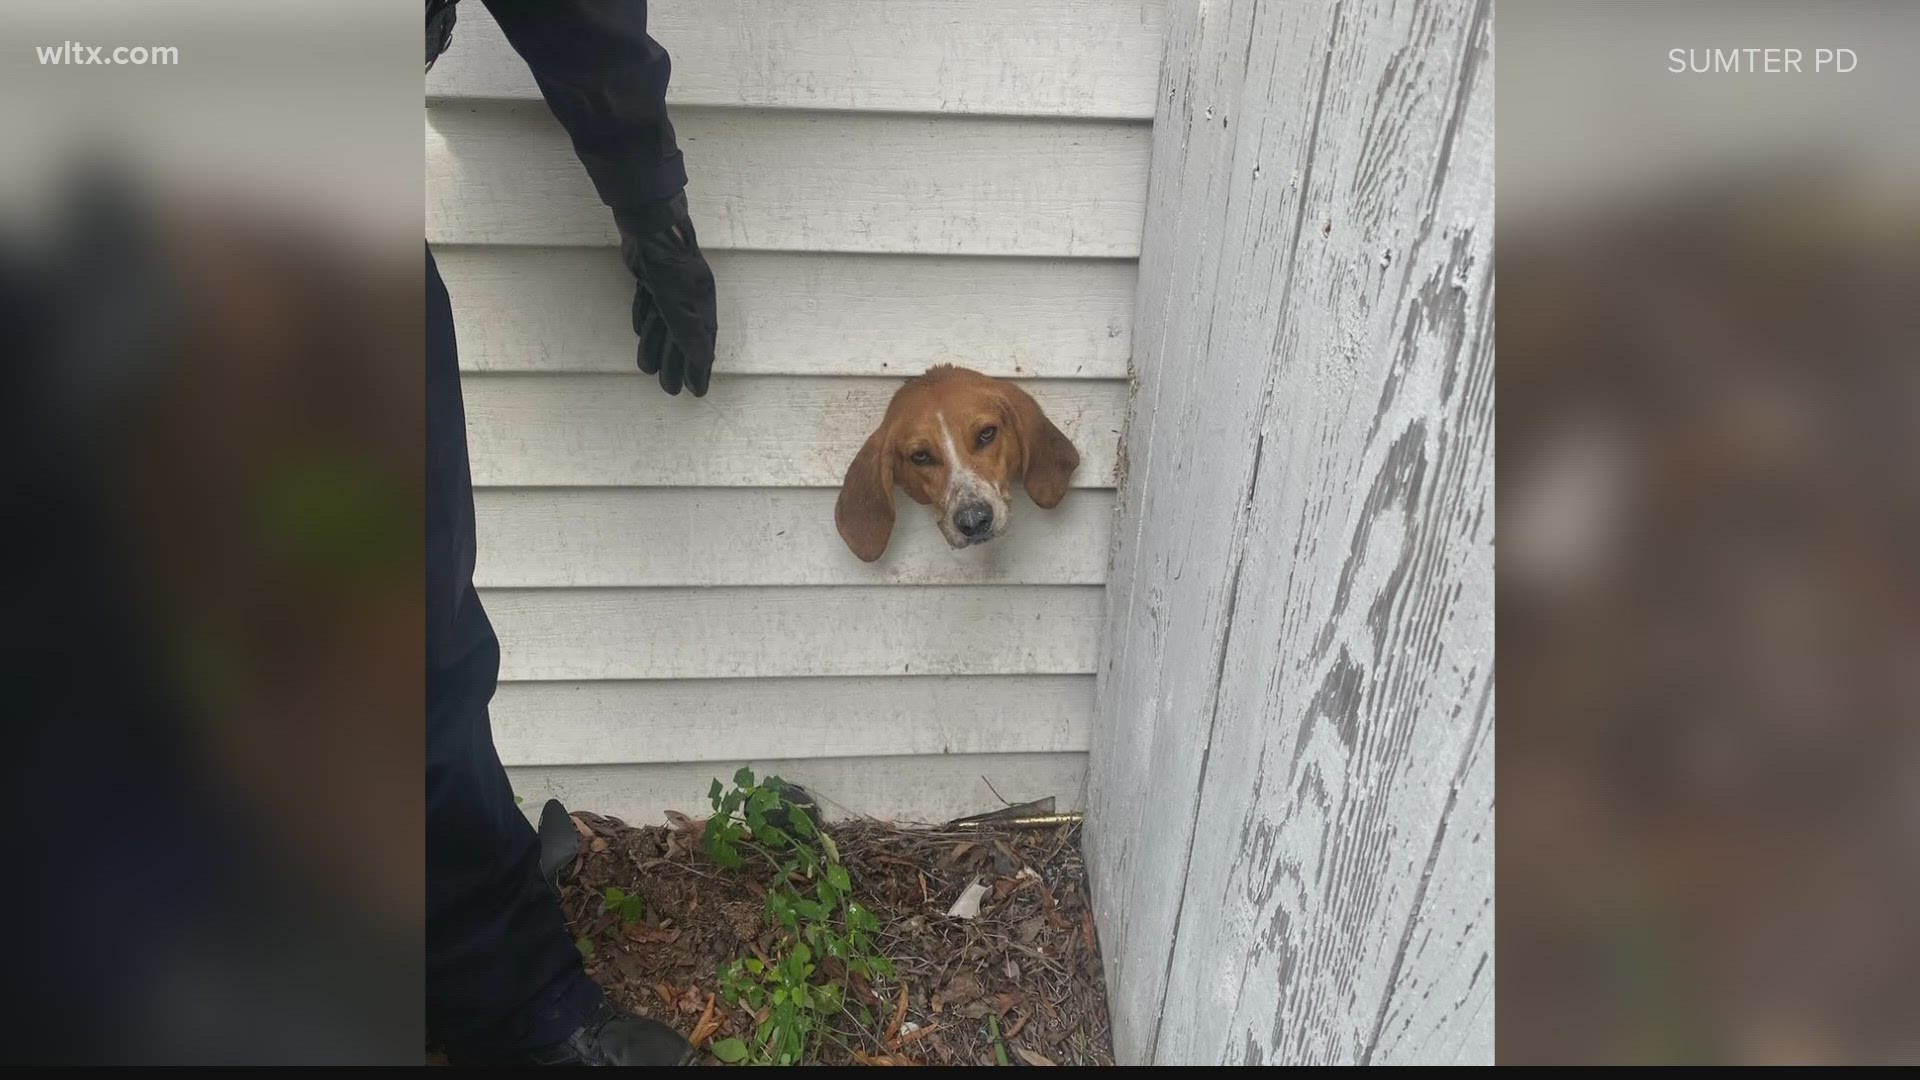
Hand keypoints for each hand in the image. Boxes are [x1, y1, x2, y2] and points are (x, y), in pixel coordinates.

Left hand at [614, 192, 718, 396]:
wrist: (650, 226)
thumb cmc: (668, 266)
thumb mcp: (678, 303)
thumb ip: (688, 332)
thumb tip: (703, 362)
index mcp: (701, 307)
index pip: (702, 346)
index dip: (700, 370)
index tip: (697, 391)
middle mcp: (689, 300)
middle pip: (683, 340)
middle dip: (676, 365)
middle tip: (669, 389)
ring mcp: (670, 289)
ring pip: (664, 325)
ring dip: (656, 347)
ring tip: (647, 369)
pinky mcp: (651, 279)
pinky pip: (650, 307)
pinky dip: (645, 321)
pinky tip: (639, 332)